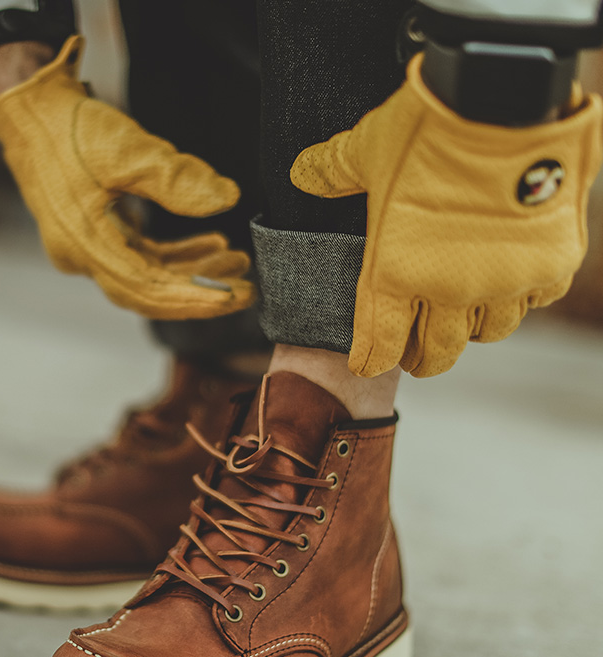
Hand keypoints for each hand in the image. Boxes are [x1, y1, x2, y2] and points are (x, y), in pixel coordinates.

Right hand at [0, 36, 254, 319]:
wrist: (30, 108)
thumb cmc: (69, 127)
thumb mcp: (126, 148)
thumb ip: (177, 178)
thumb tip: (228, 199)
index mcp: (83, 243)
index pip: (146, 288)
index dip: (193, 296)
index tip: (234, 295)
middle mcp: (81, 256)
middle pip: (148, 293)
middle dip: (198, 292)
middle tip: (246, 291)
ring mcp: (87, 249)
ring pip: (148, 277)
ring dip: (192, 271)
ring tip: (237, 261)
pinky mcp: (97, 237)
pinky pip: (141, 258)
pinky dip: (176, 255)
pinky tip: (211, 245)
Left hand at [291, 54, 602, 377]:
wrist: (504, 96)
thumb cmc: (426, 126)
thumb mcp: (366, 149)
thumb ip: (333, 170)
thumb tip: (301, 172)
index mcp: (393, 271)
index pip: (378, 342)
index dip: (370, 360)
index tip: (366, 365)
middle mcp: (447, 289)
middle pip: (437, 352)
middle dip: (423, 361)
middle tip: (418, 359)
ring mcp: (502, 281)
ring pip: (489, 333)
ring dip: (472, 330)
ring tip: (462, 319)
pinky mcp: (550, 263)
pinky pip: (536, 302)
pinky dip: (522, 299)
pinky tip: (512, 284)